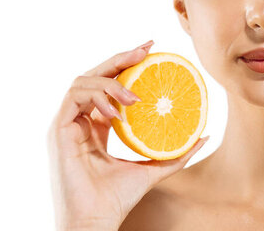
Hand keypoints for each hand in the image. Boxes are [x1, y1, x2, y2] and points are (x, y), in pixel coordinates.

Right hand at [47, 40, 208, 230]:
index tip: (150, 52)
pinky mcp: (58, 130)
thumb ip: (177, 152)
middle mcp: (81, 120)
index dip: (127, 66)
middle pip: (96, 76)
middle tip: (145, 51)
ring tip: (134, 96)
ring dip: (110, 82)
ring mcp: (68, 124)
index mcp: (98, 125)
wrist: (98, 219)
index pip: (109, 86)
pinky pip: (74, 98)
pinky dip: (96, 97)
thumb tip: (205, 135)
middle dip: (120, 59)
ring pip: (83, 82)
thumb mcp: (154, 167)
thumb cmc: (119, 198)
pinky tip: (117, 110)